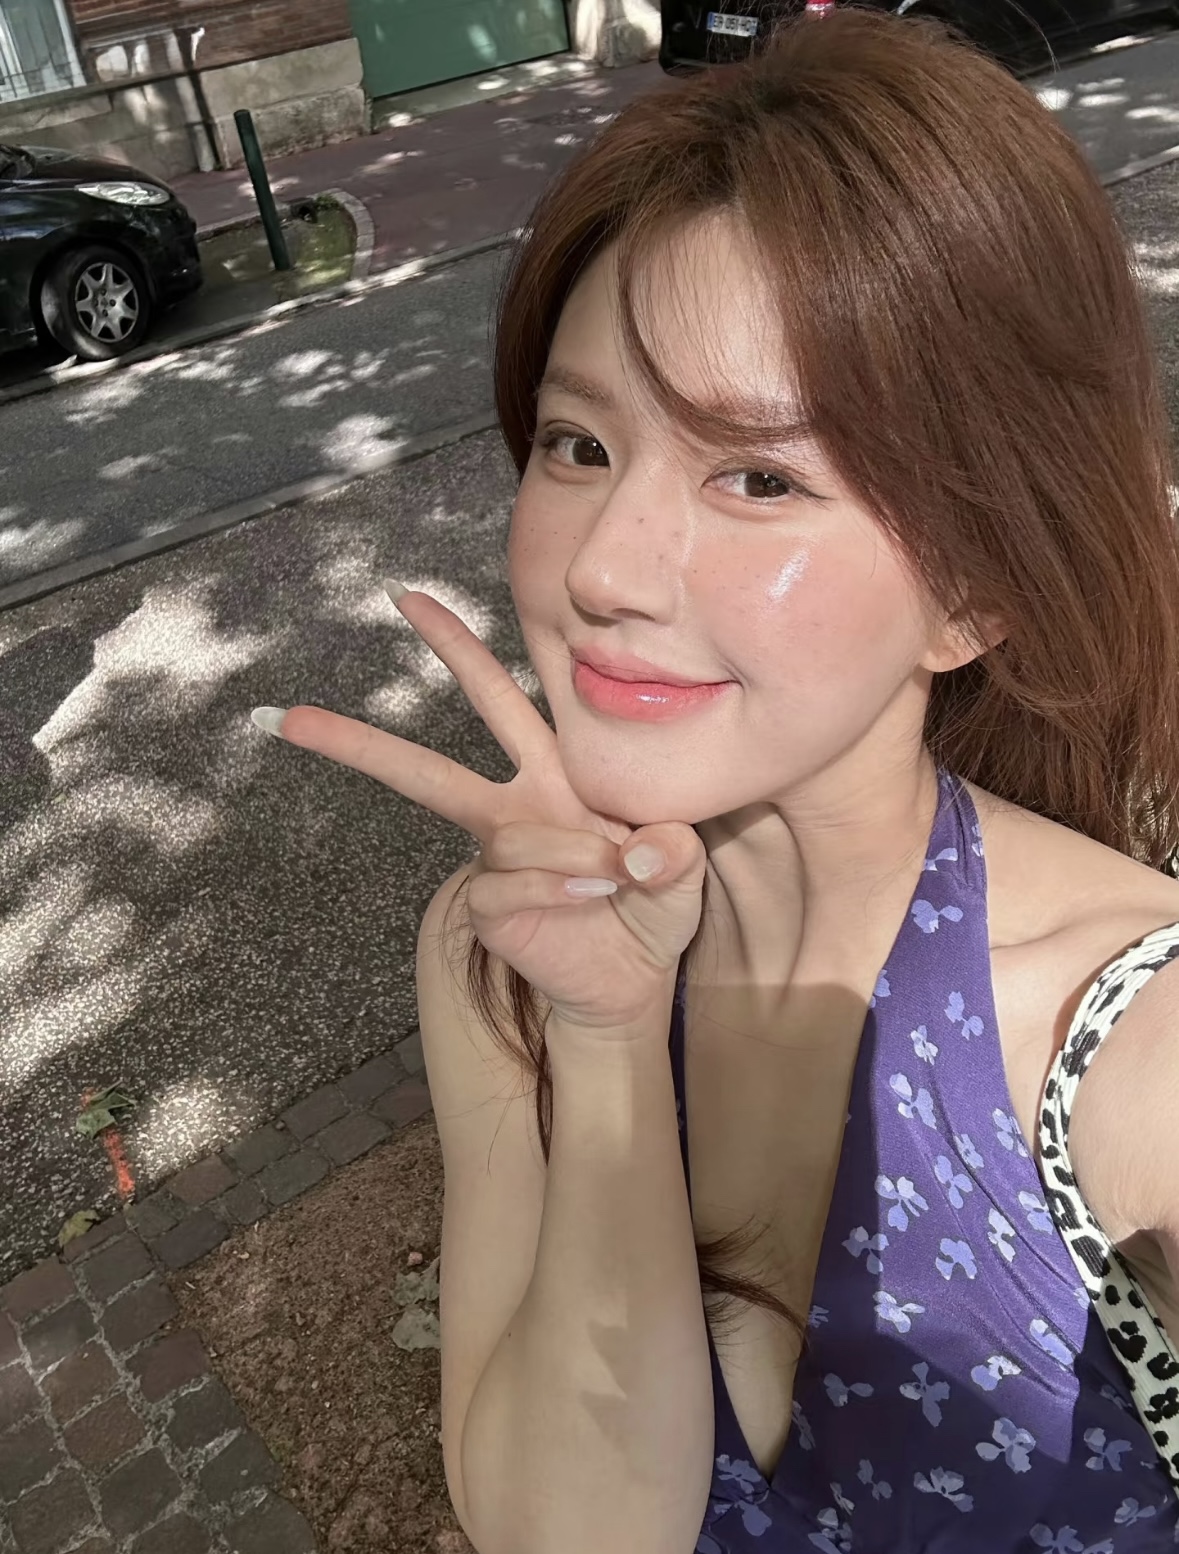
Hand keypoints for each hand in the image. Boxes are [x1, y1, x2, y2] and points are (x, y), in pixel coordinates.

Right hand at [252, 585, 705, 1030]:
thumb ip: (674, 849)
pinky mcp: (488, 909)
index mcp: (553, 772)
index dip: (456, 647)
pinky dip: (557, 889)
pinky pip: (509, 886)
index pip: (498, 698)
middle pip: (428, 768)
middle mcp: (513, 806)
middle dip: (361, 741)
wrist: (632, 981)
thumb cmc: (653, 906)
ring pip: (502, 834)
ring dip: (567, 852)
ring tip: (614, 877)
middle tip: (290, 718)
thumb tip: (638, 851)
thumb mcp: (681, 870)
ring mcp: (496, 860)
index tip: (405, 597)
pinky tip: (592, 898)